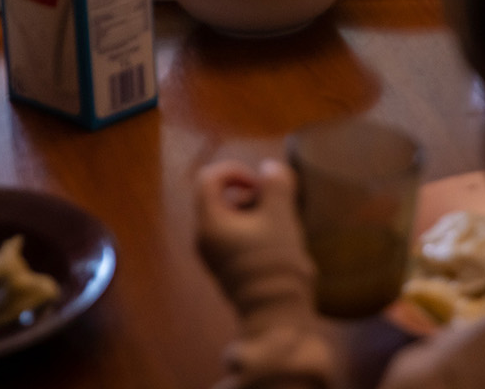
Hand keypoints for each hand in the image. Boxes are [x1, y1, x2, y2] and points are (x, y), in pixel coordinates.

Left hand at [196, 159, 313, 314]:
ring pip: (228, 217)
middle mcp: (204, 237)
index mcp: (209, 222)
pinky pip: (233, 235)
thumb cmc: (275, 261)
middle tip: (274, 204)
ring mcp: (213, 254)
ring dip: (254, 211)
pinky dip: (252, 228)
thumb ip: (276, 184)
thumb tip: (270, 168)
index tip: (260, 183)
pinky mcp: (225, 267)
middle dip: (249, 193)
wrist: (275, 314)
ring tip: (279, 222)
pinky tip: (275, 240)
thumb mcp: (280, 215)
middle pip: (218, 197)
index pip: (208, 178)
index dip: (234, 170)